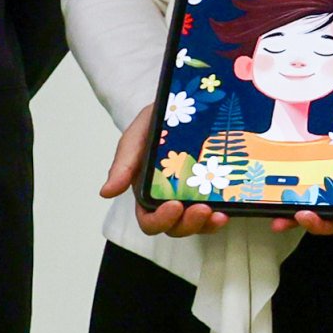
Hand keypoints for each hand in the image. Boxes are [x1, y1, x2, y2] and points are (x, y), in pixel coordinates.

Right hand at [106, 106, 233, 237]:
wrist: (186, 104)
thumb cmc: (156, 122)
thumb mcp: (137, 137)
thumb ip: (123, 163)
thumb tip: (106, 193)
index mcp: (146, 191)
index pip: (149, 220)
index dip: (160, 220)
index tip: (173, 205)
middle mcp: (168, 199)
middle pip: (175, 227)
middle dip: (187, 224)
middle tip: (202, 209)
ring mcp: (192, 197)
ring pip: (197, 225)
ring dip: (206, 224)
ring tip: (217, 213)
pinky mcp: (213, 192)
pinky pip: (216, 214)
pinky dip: (219, 217)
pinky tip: (226, 210)